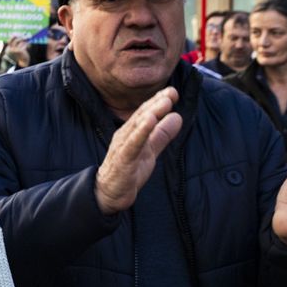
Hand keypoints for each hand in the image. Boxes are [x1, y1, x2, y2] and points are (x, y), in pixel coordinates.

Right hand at [95, 88, 183, 214]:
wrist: (109, 194)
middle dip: (157, 103)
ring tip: (165, 101)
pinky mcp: (122, 161)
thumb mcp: (150, 150)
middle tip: (172, 91)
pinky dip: (141, 132)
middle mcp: (125, 135)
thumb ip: (162, 134)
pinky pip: (133, 145)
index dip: (159, 101)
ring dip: (151, 113)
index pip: (146, 113)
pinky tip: (150, 122)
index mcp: (132, 132)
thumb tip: (177, 116)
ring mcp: (122, 147)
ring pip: (138, 127)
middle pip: (142, 116)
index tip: (173, 91)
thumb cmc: (128, 171)